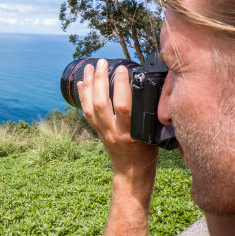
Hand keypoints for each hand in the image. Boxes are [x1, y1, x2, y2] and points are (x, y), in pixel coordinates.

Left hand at [77, 59, 158, 187]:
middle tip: (102, 62)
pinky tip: (81, 83)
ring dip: (88, 85)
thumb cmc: (147, 152)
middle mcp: (114, 132)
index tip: (123, 68)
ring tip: (89, 67)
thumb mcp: (154, 133)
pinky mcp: (97, 132)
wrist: (132, 173)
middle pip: (101, 103)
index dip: (121, 85)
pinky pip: (86, 112)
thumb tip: (153, 87)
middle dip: (99, 80)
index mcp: (132, 133)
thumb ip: (150, 114)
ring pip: (90, 107)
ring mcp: (103, 132)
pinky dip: (83, 96)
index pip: (123, 106)